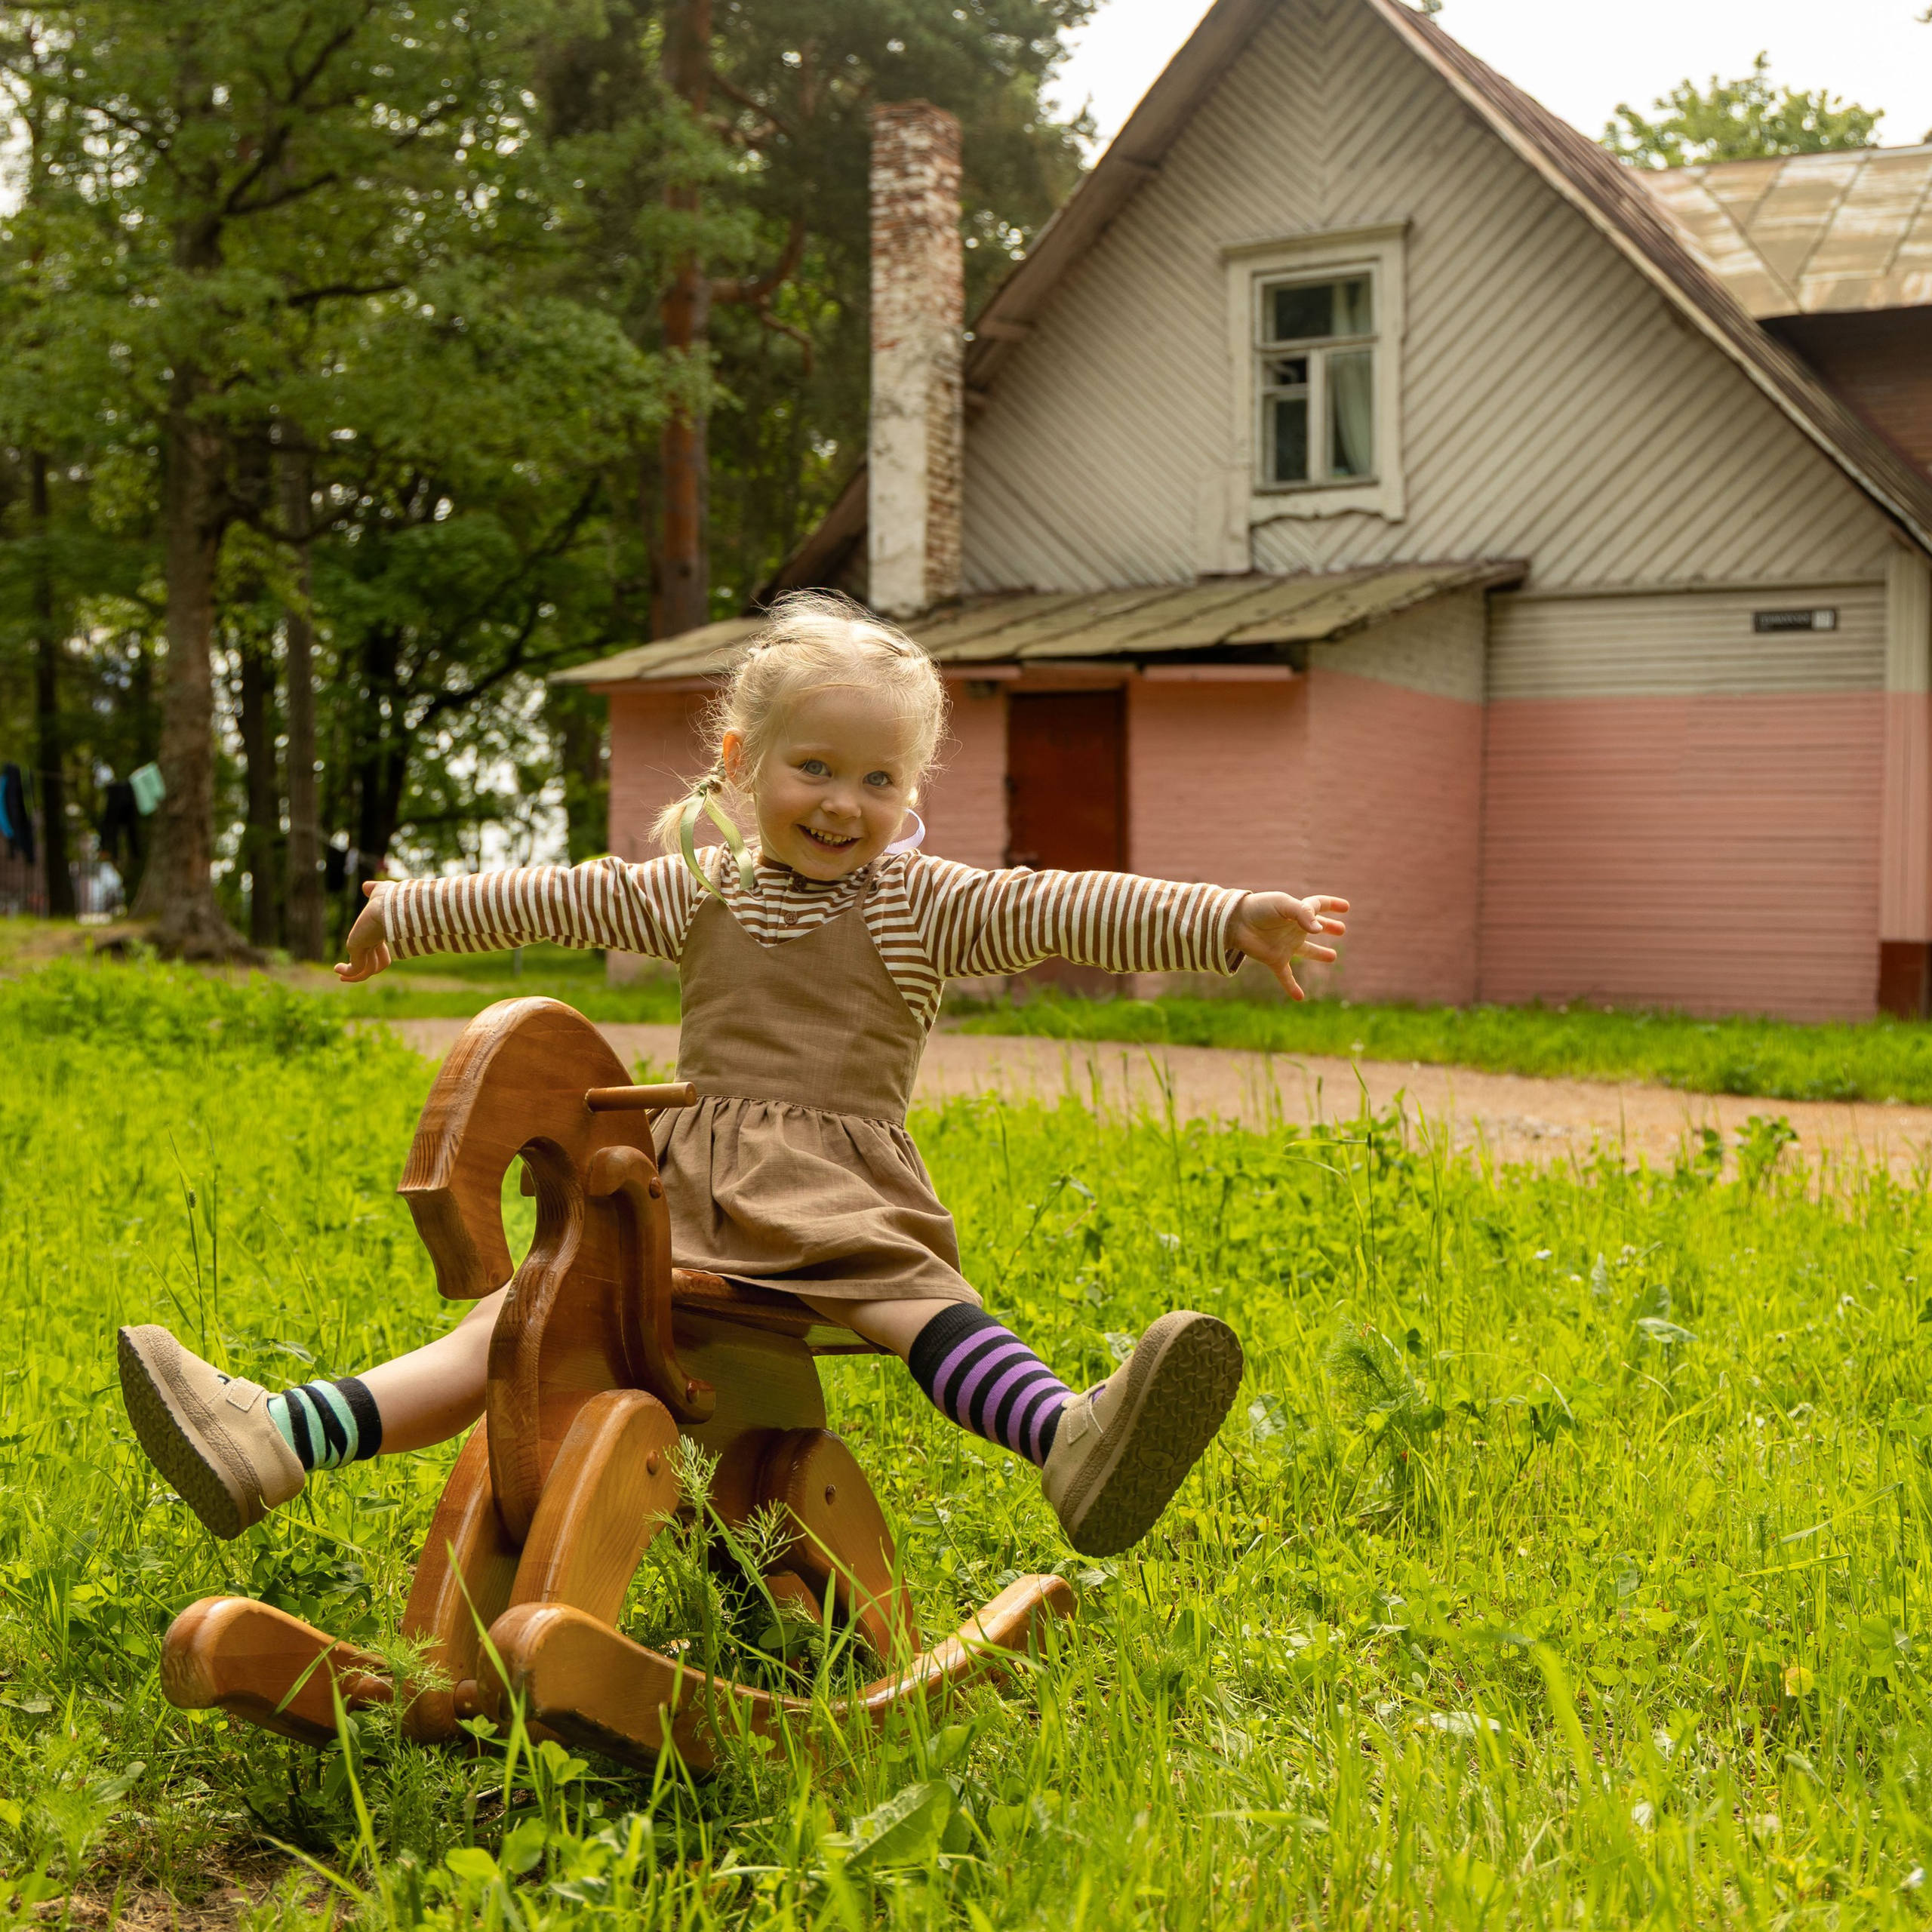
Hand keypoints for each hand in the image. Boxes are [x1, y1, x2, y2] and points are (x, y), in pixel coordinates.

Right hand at [333, 880, 393, 982]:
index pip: (379, 949)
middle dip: (365, 970)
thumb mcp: (379, 891)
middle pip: (376, 962)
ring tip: (341, 977)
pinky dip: (348, 972)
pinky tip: (337, 969)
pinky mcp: (359, 951)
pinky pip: (355, 968)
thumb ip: (373, 890)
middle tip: (348, 975)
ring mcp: (369, 948)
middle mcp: (378, 942)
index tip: (364, 957)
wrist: (389, 905)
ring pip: (366, 969)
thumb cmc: (388, 897)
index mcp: (383, 931)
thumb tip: (366, 886)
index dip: (375, 954)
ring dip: (354, 976)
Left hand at [1229, 890, 1348, 1000]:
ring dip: (1319, 954)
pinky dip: (1292, 987)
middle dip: (1328, 928)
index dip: (1332, 905)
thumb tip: (1318, 930)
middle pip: (1315, 928)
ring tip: (1333, 957)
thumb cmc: (1258, 909)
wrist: (1234, 923)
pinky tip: (1299, 998)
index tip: (1346, 907)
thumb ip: (1302, 914)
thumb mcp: (1283, 905)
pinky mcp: (1275, 960)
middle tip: (1341, 930)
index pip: (1318, 906)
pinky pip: (1286, 976)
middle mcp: (1293, 928)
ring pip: (1306, 951)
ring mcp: (1285, 945)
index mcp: (1296, 911)